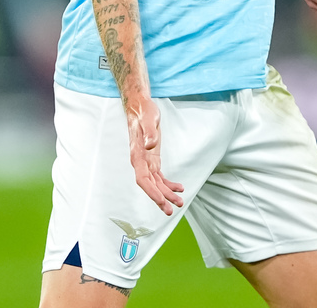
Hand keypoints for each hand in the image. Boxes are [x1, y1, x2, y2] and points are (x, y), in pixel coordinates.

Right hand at [126, 97, 183, 215]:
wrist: (140, 107)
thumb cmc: (143, 112)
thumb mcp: (148, 119)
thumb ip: (149, 133)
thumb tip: (150, 146)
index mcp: (137, 156)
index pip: (143, 179)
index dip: (151, 192)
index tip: (161, 201)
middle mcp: (140, 162)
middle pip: (150, 185)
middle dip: (160, 198)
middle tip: (172, 209)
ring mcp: (146, 161)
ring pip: (156, 183)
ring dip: (166, 194)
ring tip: (179, 202)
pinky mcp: (152, 159)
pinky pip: (159, 176)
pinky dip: (168, 184)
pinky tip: (178, 188)